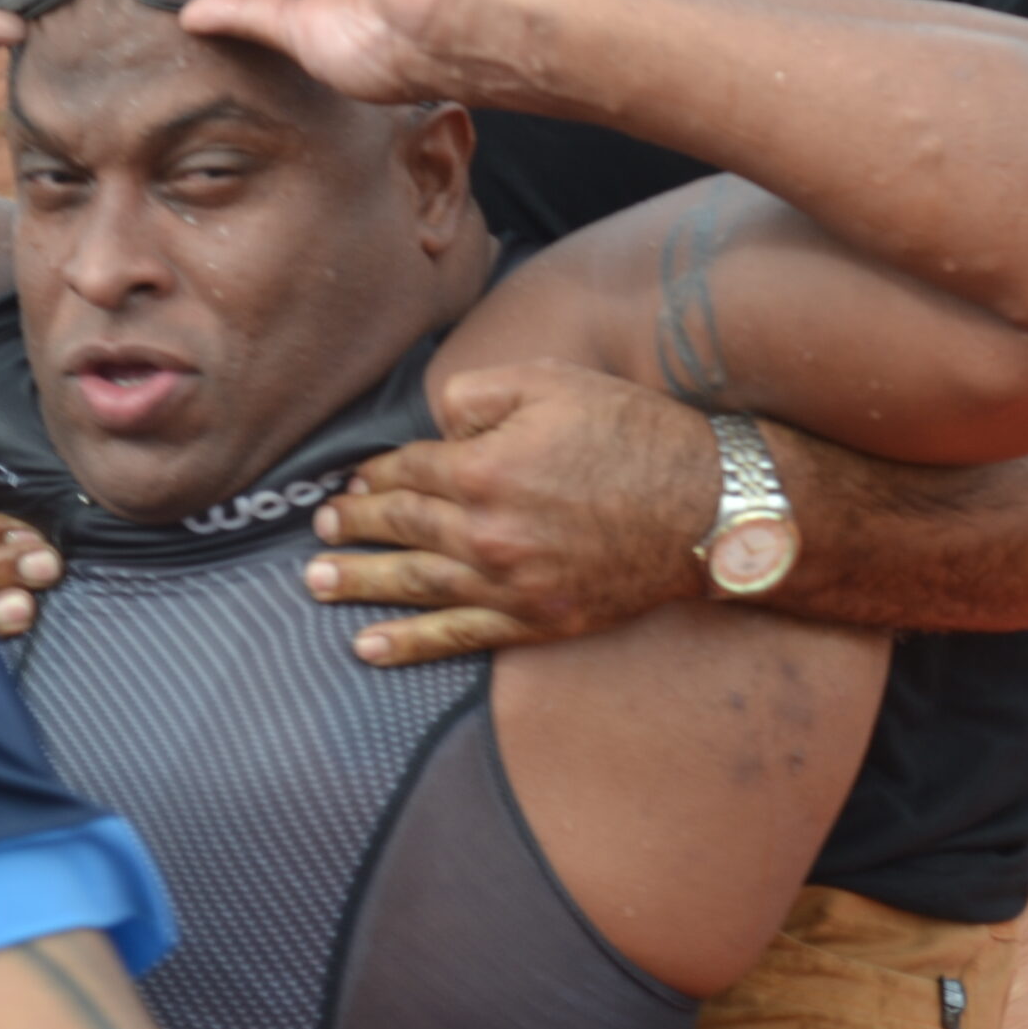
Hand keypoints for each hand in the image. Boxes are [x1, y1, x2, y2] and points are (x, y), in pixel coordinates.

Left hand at [302, 363, 719, 665]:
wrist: (711, 506)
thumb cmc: (637, 434)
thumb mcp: (555, 382)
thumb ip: (480, 394)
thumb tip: (439, 424)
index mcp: (484, 467)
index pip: (409, 469)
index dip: (376, 473)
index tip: (355, 480)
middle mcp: (486, 531)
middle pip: (403, 526)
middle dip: (356, 527)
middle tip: (323, 530)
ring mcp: (510, 583)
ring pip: (415, 585)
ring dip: (361, 582)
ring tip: (316, 582)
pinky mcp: (538, 620)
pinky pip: (459, 635)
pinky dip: (410, 644)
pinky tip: (369, 646)